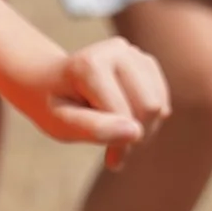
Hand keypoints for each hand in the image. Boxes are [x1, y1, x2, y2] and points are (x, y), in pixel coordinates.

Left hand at [9, 33, 169, 164]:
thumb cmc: (53, 107)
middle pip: (150, 107)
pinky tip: (126, 121)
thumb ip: (95, 129)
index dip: (120, 144)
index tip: (111, 160)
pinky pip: (163, 101)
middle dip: (137, 135)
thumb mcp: (61, 125)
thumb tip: (135, 132)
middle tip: (116, 148)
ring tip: (117, 134)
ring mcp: (133, 52)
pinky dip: (149, 119)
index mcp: (90, 65)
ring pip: (160, 105)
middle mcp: (116, 50)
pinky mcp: (145, 61)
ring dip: (143, 129)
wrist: (48, 82)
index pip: (124, 114)